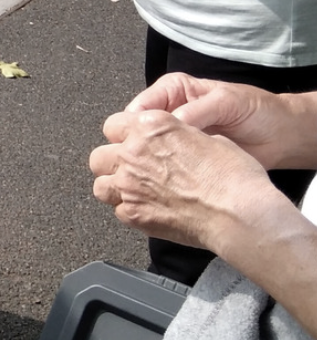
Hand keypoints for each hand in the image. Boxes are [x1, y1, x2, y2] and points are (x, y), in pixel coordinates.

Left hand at [89, 107, 281, 250]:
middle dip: (112, 162)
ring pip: (100, 186)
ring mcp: (128, 186)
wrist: (238, 213)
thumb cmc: (233, 176)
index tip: (131, 142)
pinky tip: (149, 210)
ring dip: (114, 187)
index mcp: (151, 126)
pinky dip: (130, 211)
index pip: (114, 125)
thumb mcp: (210, 138)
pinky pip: (118, 212)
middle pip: (99, 156)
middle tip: (131, 169)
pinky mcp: (133, 215)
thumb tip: (178, 142)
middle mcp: (133, 153)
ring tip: (135, 192)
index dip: (124, 135)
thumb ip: (180, 136)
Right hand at [115, 74, 316, 170]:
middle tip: (146, 163)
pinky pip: (161, 172)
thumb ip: (195, 111)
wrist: (280, 136)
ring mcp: (172, 142)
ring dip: (146, 167)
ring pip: (142, 156)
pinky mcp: (182, 162)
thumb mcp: (225, 102)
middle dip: (135, 149)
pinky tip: (166, 187)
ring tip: (157, 177)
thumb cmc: (256, 111)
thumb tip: (169, 126)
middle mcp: (166, 115)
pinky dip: (160, 180)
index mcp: (171, 92)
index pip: (136, 109)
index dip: (132, 127)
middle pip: (132, 134)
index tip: (136, 144)